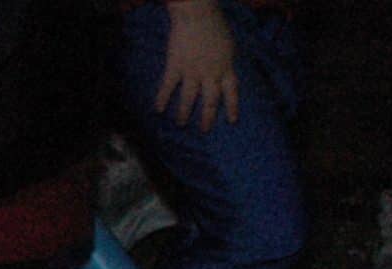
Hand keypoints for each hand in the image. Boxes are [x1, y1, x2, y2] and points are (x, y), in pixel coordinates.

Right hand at [155, 0, 239, 130]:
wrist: (197, 14)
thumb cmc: (215, 25)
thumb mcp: (228, 45)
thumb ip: (225, 61)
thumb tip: (224, 73)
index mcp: (225, 66)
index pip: (231, 91)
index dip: (232, 107)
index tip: (232, 121)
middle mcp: (210, 73)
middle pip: (211, 100)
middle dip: (208, 117)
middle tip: (204, 130)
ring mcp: (192, 72)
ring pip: (189, 98)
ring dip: (184, 113)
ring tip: (181, 124)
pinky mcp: (175, 67)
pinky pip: (168, 87)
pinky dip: (163, 99)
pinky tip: (158, 110)